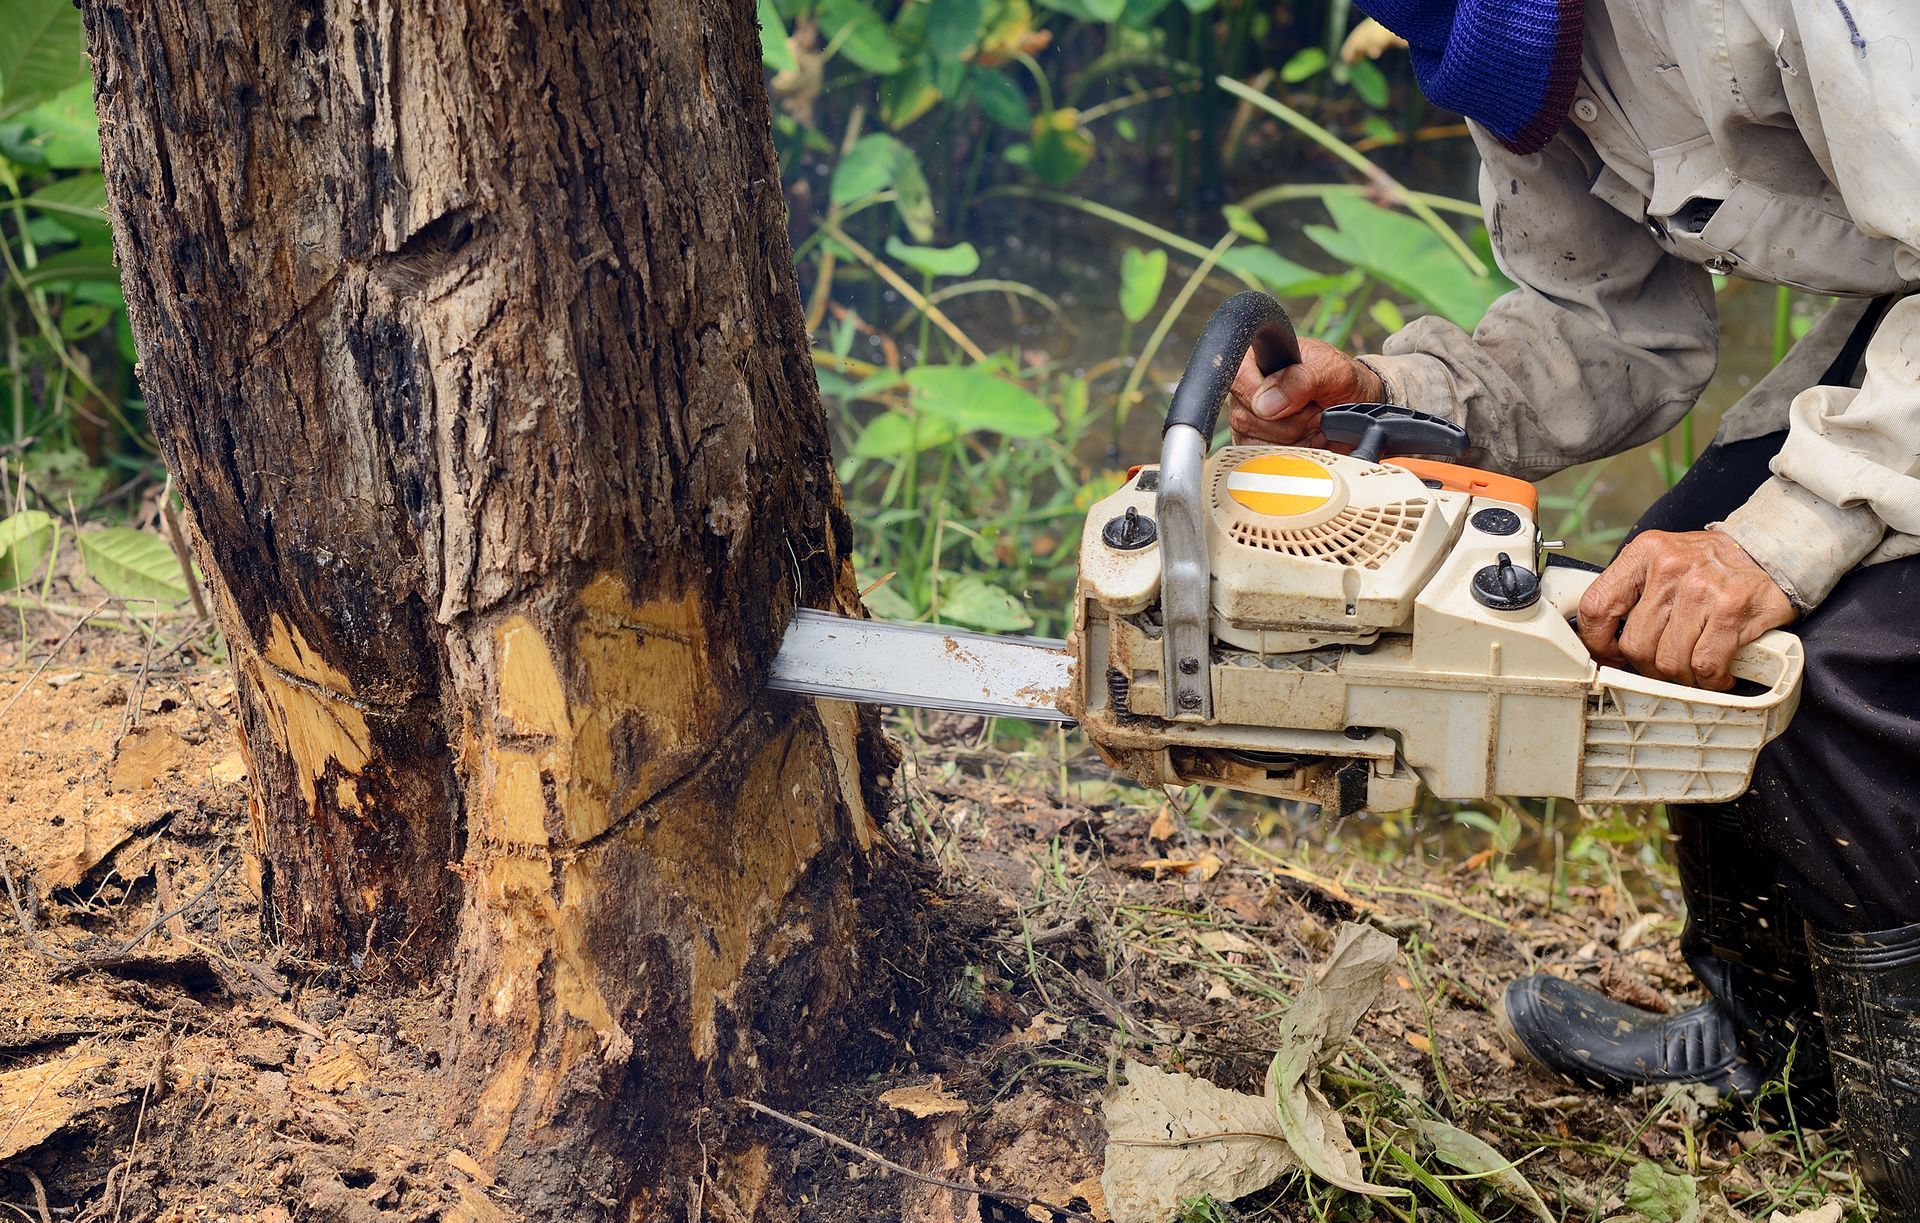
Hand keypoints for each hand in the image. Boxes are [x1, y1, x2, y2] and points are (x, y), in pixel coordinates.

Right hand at [1227, 338, 1386, 446]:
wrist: (1356, 412)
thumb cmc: (1342, 383)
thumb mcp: (1332, 370)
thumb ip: (1301, 379)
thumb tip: (1266, 403)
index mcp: (1258, 360)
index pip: (1238, 379)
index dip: (1263, 396)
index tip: (1292, 402)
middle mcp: (1248, 392)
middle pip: (1248, 418)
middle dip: (1290, 421)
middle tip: (1314, 409)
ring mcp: (1249, 422)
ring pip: (1257, 443)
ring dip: (1294, 439)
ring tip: (1313, 423)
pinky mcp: (1256, 447)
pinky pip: (1264, 460)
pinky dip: (1293, 454)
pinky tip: (1308, 440)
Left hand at [1576, 530, 1796, 689]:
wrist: (1775, 552)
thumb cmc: (1715, 564)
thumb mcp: (1666, 559)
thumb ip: (1636, 591)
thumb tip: (1607, 639)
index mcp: (1643, 553)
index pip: (1597, 606)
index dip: (1597, 642)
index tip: (1609, 656)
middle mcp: (1668, 567)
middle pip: (1635, 644)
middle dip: (1649, 667)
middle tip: (1666, 665)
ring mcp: (1700, 589)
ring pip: (1668, 661)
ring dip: (1681, 677)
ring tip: (1695, 669)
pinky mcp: (1730, 610)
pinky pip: (1704, 665)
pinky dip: (1710, 680)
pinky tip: (1718, 674)